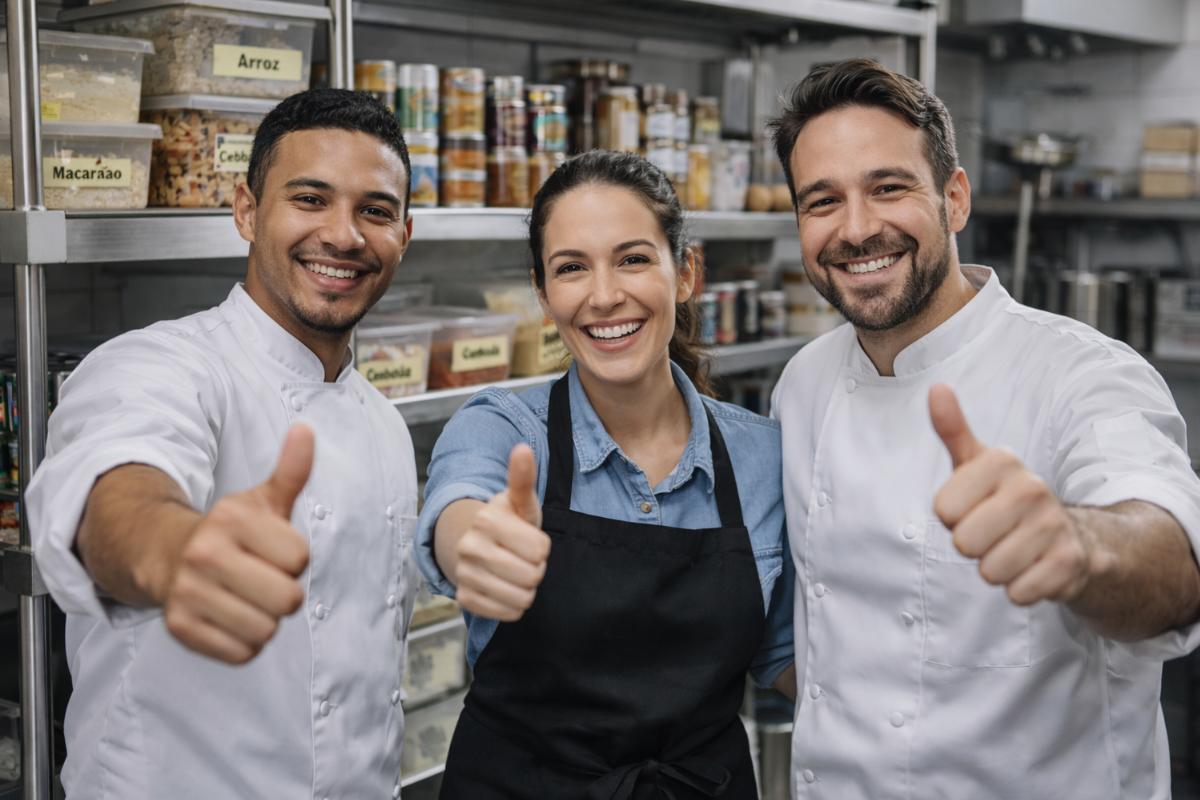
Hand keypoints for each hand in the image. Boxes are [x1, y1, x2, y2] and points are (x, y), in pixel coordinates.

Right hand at [161, 424, 313, 663]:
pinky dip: (245, 643)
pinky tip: (231, 618)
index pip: (300, 557)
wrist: (164, 555)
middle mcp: (205, 554)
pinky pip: (242, 653)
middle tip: (263, 580)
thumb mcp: (260, 500)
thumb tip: (306, 429)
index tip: (273, 551)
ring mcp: (189, 593)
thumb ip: (290, 471)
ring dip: (266, 620)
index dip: (294, 558)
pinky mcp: (180, 628)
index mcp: (231, 519)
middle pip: (288, 599)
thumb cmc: (230, 532)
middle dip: (284, 593)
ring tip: (247, 599)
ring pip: (267, 630)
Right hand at [454, 444, 550, 621]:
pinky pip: (508, 613)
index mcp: (486, 520)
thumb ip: (523, 478)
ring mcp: (465, 575)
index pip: (540, 551)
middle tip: (523, 558)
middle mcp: (470, 548)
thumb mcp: (519, 501)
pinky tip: (505, 587)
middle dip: (536, 569)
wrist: (474, 543)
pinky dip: (513, 604)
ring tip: (515, 572)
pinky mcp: (465, 599)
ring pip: (521, 598)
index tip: (529, 540)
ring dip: (526, 588)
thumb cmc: (507, 522)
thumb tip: (522, 449)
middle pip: (532, 576)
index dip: (542, 547)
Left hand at [930, 384, 1095, 605]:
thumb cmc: (1007, 499)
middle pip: (963, 543)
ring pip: (989, 570)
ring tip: (1013, 549)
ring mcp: (1054, 526)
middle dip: (973, 546)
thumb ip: (953, 429)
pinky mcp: (1069, 563)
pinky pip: (1017, 593)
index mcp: (1003, 462)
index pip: (943, 509)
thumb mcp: (977, 463)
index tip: (973, 507)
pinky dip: (1020, 589)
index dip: (953, 516)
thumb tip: (937, 388)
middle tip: (994, 533)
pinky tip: (1033, 568)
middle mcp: (1031, 489)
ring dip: (996, 568)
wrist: (1075, 536)